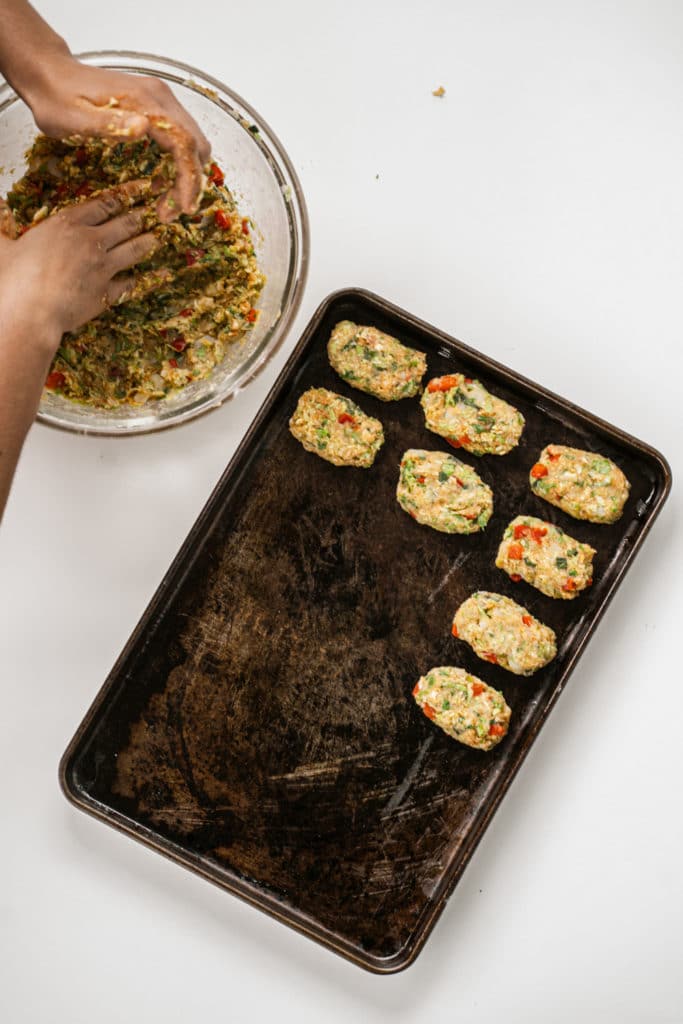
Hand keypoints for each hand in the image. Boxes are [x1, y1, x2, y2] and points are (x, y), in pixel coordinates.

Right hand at [0, 183, 157, 355]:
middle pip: (124, 223)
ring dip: (148, 241)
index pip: (103, 204)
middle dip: (142, 215)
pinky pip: (132, 284)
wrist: (29, 312)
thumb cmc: (12, 278)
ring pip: (134, 249)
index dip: (124, 195)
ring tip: (159, 237)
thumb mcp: (1, 244)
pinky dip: (145, 279)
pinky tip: (156, 276)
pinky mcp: (107, 293)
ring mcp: (103, 267)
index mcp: (66, 224)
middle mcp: (90, 242)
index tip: (140, 188)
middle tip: (157, 210)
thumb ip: (1, 222)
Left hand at [22, 54, 210, 223]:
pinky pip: (180, 138)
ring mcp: (160, 100)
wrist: (51, 76)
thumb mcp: (75, 119)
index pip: (184, 143)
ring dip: (186, 175)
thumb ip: (109, 124)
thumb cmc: (57, 99)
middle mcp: (160, 97)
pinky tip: (160, 182)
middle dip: (190, 182)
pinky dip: (178, 164)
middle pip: (195, 144)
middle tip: (170, 212)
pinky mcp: (155, 106)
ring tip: (165, 203)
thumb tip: (145, 127)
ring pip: (191, 142)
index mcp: (145, 101)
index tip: (182, 208)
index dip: (188, 179)